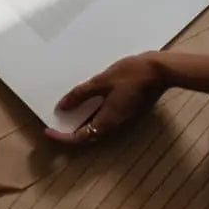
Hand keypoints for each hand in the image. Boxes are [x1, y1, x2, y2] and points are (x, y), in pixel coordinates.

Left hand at [45, 52, 166, 144]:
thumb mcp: (101, 81)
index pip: (79, 138)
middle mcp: (114, 125)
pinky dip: (91, 112)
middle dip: (69, 130)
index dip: (62, 137)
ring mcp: (122, 118)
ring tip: (67, 106)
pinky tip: (87, 97)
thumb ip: (81, 95)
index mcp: (107, 121)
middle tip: (54, 119)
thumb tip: (61, 108)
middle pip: (87, 135)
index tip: (47, 131)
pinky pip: (104, 116)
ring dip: (81, 120)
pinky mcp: (126, 110)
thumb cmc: (131, 74)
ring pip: (96, 126)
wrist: (160, 70)